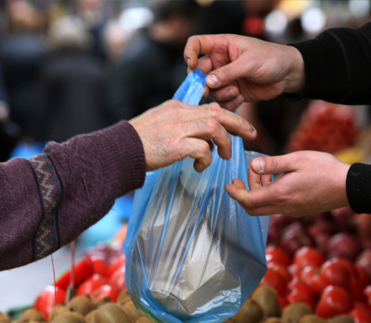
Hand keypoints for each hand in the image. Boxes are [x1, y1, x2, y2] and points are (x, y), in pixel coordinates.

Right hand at [129, 100, 255, 171]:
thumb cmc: (140, 142)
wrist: (119, 150)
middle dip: (239, 123)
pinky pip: (202, 149)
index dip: (230, 116)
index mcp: (178, 107)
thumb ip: (182, 124)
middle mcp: (180, 114)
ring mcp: (178, 128)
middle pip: (218, 113)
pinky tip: (200, 167)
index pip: (210, 107)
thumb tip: (203, 136)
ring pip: (214, 128)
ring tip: (224, 156)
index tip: (240, 126)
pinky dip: (206, 159)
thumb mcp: (162, 123)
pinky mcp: (175, 145)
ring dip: (224, 144)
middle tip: (252, 134)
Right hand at [184, 34, 304, 109]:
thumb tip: (207, 82)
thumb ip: (228, 72)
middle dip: (203, 83)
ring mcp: (226, 78)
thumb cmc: (271, 59)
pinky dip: (228, 103)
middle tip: (209, 91)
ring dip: (220, 94)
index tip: (192, 66)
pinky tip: (241, 99)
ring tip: (236, 93)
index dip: (189, 53)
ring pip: (210, 90)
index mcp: (221, 46)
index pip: (196, 44)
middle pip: (199, 72)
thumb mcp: (249, 63)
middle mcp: (220, 62)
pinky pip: (222, 101)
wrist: (288, 74)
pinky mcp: (233, 92)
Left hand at [225, 151, 349, 216]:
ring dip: (258, 193)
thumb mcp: (296, 159)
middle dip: (243, 194)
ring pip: (265, 208)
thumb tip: (253, 166)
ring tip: (263, 173)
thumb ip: (273, 164)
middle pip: (253, 209)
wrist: (348, 187)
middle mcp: (284, 207)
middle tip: (241, 178)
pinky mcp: (300, 211)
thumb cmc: (325, 169)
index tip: (228, 184)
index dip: (235, 193)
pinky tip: (278, 180)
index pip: (248, 201)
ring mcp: (292, 211)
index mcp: (280, 194)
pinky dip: (270, 195)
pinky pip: (277, 207)